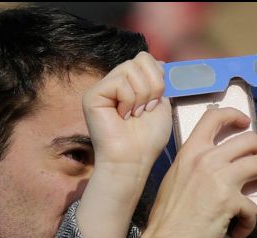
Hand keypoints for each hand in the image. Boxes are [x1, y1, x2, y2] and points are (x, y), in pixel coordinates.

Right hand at [82, 51, 171, 177]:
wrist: (133, 160)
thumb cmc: (148, 139)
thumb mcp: (163, 105)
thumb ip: (161, 82)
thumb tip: (161, 62)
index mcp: (131, 84)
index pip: (147, 59)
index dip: (159, 77)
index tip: (157, 102)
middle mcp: (116, 82)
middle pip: (141, 59)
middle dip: (153, 85)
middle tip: (147, 109)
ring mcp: (103, 87)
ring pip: (130, 68)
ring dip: (141, 95)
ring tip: (134, 114)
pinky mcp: (92, 95)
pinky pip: (118, 81)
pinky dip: (127, 99)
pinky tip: (122, 116)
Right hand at [132, 108, 256, 237]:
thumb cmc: (167, 219)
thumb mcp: (178, 182)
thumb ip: (203, 173)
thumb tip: (235, 179)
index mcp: (190, 151)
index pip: (215, 116)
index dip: (236, 116)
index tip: (247, 124)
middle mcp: (205, 159)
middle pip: (252, 139)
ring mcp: (218, 178)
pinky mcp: (229, 201)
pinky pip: (255, 205)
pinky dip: (252, 221)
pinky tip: (240, 230)